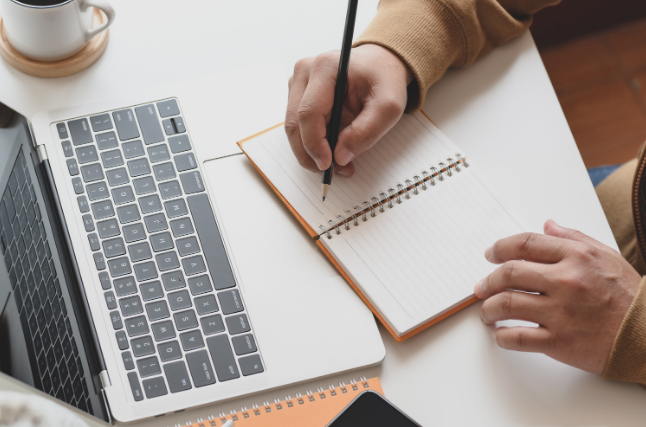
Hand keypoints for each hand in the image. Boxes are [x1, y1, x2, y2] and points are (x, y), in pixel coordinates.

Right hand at [286, 44, 412, 176]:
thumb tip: (340, 157)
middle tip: (331, 172)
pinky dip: (312, 144)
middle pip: (295, 123)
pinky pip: (298, 126)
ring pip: (294, 127)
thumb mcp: (388, 106)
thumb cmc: (384, 80)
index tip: (328, 165)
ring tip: (337, 164)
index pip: (309, 112)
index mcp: (325, 67)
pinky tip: (331, 150)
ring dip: (310, 152)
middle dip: (310, 154)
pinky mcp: (298, 94)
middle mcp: (305, 71)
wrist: (380, 64)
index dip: (314, 144)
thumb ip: (366, 131)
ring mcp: (298, 82)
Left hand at [475, 219, 641, 373]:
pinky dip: (502, 336)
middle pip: (508, 273)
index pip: (524, 244)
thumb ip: (573, 239)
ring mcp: (561, 313)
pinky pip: (517, 337)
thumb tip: (547, 226)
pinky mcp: (560, 342)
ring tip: (486, 311)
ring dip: (488, 308)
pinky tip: (500, 334)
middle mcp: (566, 281)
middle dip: (487, 280)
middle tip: (480, 287)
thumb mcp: (606, 256)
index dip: (500, 248)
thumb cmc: (628, 296)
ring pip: (506, 304)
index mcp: (576, 257)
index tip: (490, 254)